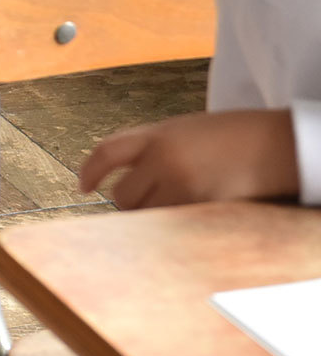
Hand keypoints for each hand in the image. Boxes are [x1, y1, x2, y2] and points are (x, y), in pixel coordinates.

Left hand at [78, 109, 299, 208]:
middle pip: (122, 193)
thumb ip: (149, 147)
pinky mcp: (201, 208)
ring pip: (145, 214)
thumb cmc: (228, 136)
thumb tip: (121, 174)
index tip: (82, 187)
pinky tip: (181, 217)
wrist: (272, 144)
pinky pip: (171, 225)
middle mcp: (163, 159)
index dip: (89, 172)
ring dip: (148, 216)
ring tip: (168, 205)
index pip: (106, 153)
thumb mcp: (181, 130)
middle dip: (126, 201)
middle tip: (140, 201)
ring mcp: (182, 186)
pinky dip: (170, 224)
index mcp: (156, 135)